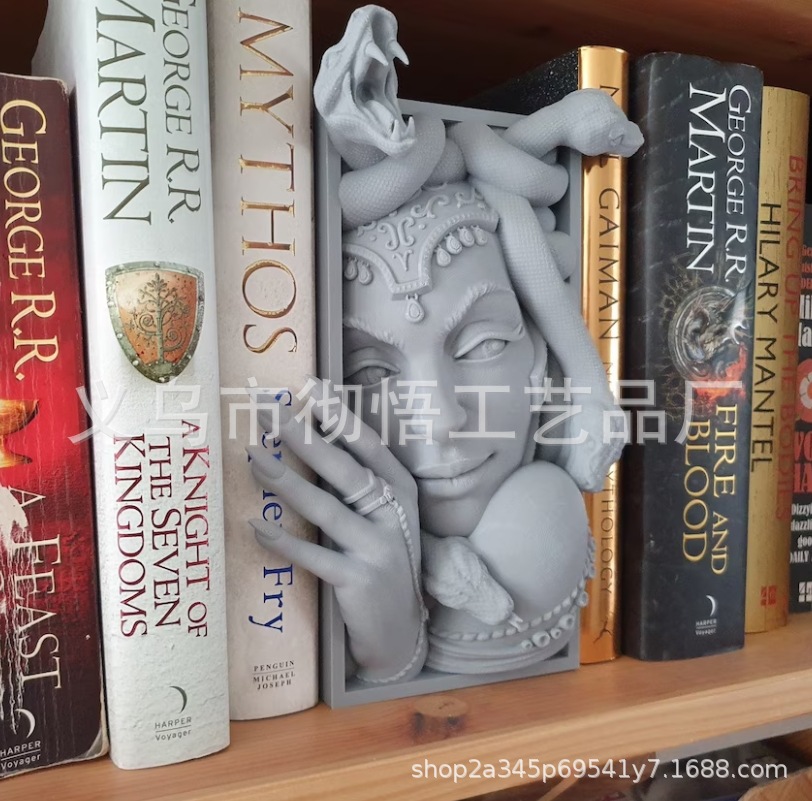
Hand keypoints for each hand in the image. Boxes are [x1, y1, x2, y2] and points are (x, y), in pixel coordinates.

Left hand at [248, 378, 426, 683]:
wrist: (399, 631)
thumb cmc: (384, 564)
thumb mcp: (382, 519)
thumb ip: (357, 487)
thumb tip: (309, 442)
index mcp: (402, 492)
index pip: (369, 445)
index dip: (340, 415)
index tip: (311, 387)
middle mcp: (393, 515)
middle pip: (344, 468)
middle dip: (304, 437)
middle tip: (269, 412)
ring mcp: (378, 548)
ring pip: (326, 508)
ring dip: (285, 482)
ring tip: (252, 459)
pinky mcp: (359, 581)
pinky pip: (314, 557)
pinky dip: (283, 543)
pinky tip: (255, 527)